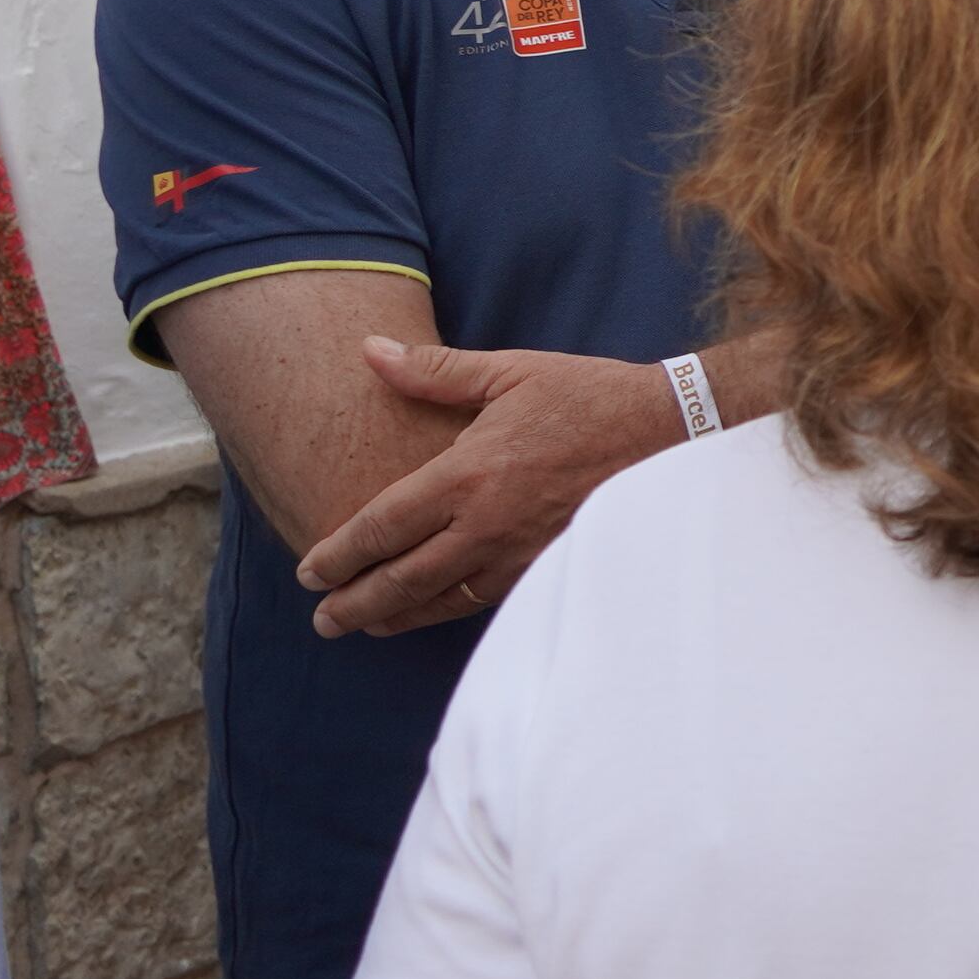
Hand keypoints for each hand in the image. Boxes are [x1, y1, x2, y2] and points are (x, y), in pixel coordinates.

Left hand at [296, 340, 680, 636]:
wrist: (669, 431)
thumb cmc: (588, 396)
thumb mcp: (510, 370)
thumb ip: (434, 371)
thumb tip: (370, 353)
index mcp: (467, 474)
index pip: (382, 527)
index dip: (339, 555)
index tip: (309, 570)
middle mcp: (485, 525)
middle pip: (401, 580)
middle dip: (354, 603)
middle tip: (322, 619)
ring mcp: (517, 553)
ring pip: (440, 601)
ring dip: (395, 618)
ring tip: (365, 625)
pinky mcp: (545, 566)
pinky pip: (483, 600)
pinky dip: (446, 611)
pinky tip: (432, 611)